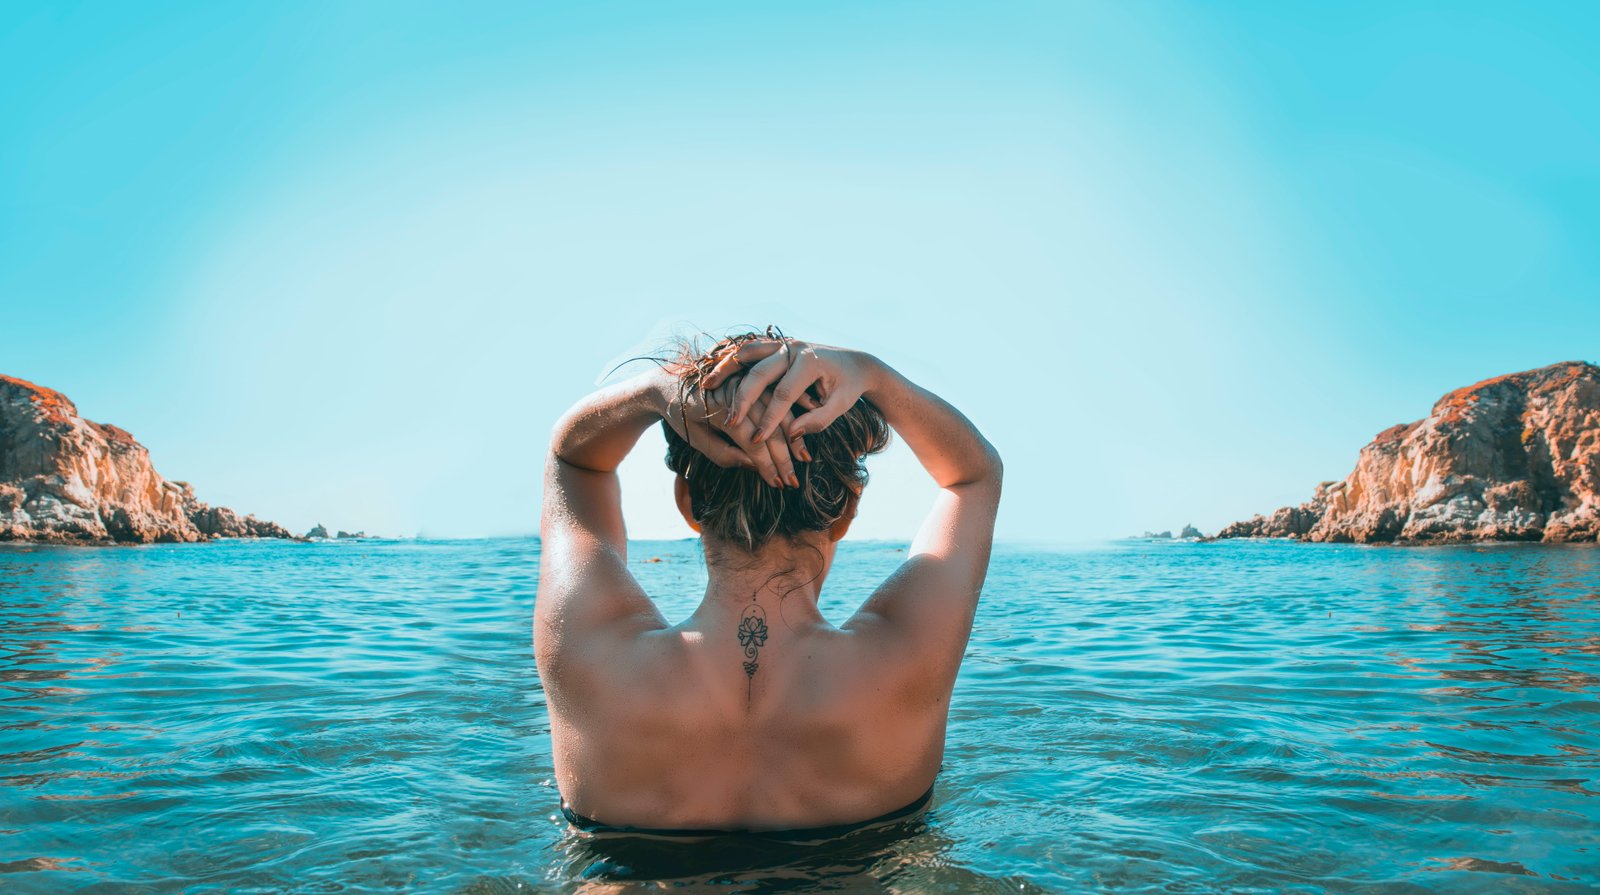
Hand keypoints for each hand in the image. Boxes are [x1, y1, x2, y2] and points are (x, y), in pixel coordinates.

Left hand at [656, 368, 803, 488]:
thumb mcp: (696, 441)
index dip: (766, 465)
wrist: (668, 382)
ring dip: (793, 436)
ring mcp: (746, 380)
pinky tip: (809, 422)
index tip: (778, 484)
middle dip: (783, 458)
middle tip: (793, 481)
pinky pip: (778, 392)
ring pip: (778, 410)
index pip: (752, 442)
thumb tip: (755, 465)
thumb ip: (725, 455)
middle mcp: (736, 391)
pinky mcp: (752, 376)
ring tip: (803, 459)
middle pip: (769, 428)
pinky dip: (795, 406)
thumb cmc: (680, 417)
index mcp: (720, 409)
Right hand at [701, 338, 876, 446]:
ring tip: (707, 388)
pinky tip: (716, 374)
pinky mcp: (776, 344)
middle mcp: (794, 348)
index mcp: (811, 362)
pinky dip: (731, 360)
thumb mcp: (840, 406)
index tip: (756, 440)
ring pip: (748, 354)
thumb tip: (794, 435)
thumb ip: (818, 421)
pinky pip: (749, 350)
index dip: (770, 418)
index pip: (785, 394)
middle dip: (743, 399)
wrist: (855, 363)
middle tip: (730, 421)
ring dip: (727, 370)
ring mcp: (783, 343)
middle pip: (760, 373)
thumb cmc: (848, 387)